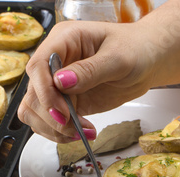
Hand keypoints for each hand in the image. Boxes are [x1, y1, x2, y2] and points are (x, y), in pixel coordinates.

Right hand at [17, 21, 154, 142]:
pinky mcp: (63, 102)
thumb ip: (91, 70)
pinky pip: (48, 122)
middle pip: (33, 93)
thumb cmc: (136, 49)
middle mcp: (54, 62)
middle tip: (75, 128)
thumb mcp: (119, 58)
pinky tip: (82, 133)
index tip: (62, 112)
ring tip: (80, 134)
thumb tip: (61, 82)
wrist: (146, 61)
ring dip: (52, 128)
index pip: (38, 66)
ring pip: (34, 111)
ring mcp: (56, 84)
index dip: (44, 92)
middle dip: (51, 116)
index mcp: (63, 40)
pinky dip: (59, 133)